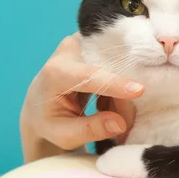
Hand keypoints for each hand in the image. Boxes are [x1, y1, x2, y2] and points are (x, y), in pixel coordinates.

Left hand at [20, 33, 142, 159]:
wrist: (39, 102)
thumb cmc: (49, 120)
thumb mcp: (64, 135)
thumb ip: (91, 130)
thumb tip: (120, 124)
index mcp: (55, 74)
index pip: (88, 76)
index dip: (114, 83)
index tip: (139, 91)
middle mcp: (69, 50)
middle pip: (110, 73)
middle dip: (122, 101)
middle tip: (123, 128)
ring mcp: (84, 42)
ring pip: (118, 70)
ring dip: (121, 97)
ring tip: (109, 118)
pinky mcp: (95, 42)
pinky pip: (118, 65)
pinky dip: (118, 88)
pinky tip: (105, 103)